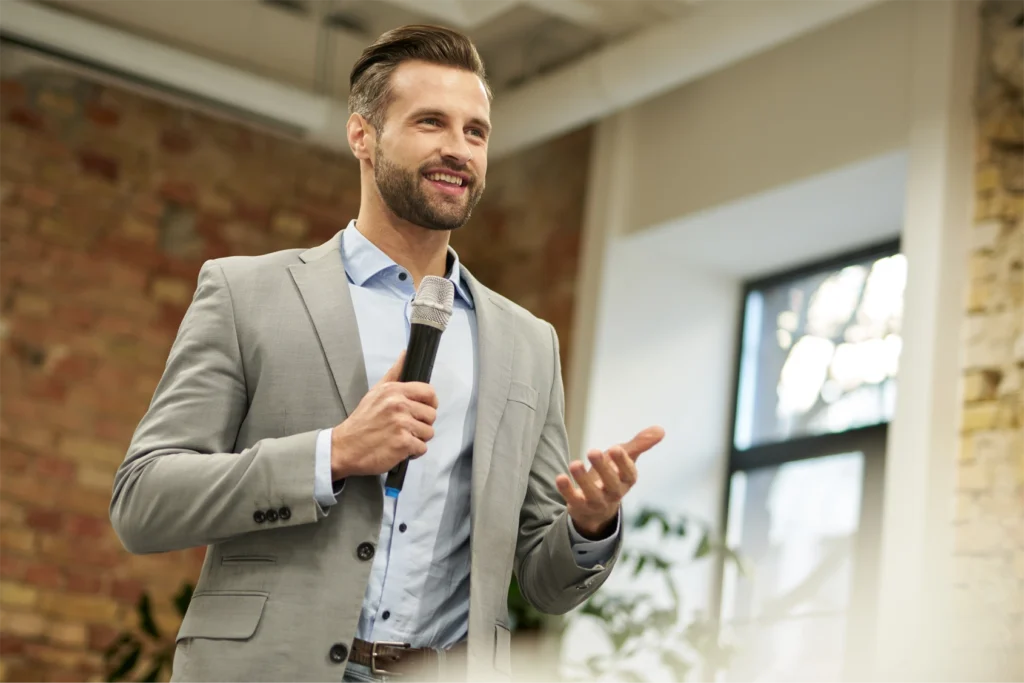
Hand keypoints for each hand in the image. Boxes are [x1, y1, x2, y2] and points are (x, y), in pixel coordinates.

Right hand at [330, 351, 437, 479]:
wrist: (345, 447)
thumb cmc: (362, 421)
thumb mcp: (376, 392)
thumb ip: (394, 373)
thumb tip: (406, 353)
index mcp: (394, 391)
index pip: (429, 392)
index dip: (430, 403)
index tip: (422, 410)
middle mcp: (399, 405)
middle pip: (431, 415)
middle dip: (422, 424)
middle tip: (407, 428)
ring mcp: (402, 424)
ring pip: (429, 432)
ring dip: (418, 439)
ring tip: (401, 438)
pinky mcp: (403, 443)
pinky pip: (422, 448)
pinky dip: (413, 452)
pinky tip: (399, 449)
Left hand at [556, 426, 664, 538]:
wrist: (596, 506)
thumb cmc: (612, 474)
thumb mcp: (625, 458)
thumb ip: (640, 444)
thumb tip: (661, 429)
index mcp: (626, 480)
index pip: (628, 473)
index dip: (622, 462)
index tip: (616, 448)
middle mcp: (614, 493)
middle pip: (611, 484)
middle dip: (603, 468)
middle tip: (593, 451)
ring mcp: (597, 502)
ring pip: (592, 494)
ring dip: (583, 480)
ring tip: (574, 463)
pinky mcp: (579, 506)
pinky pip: (573, 500)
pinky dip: (567, 490)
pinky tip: (560, 477)